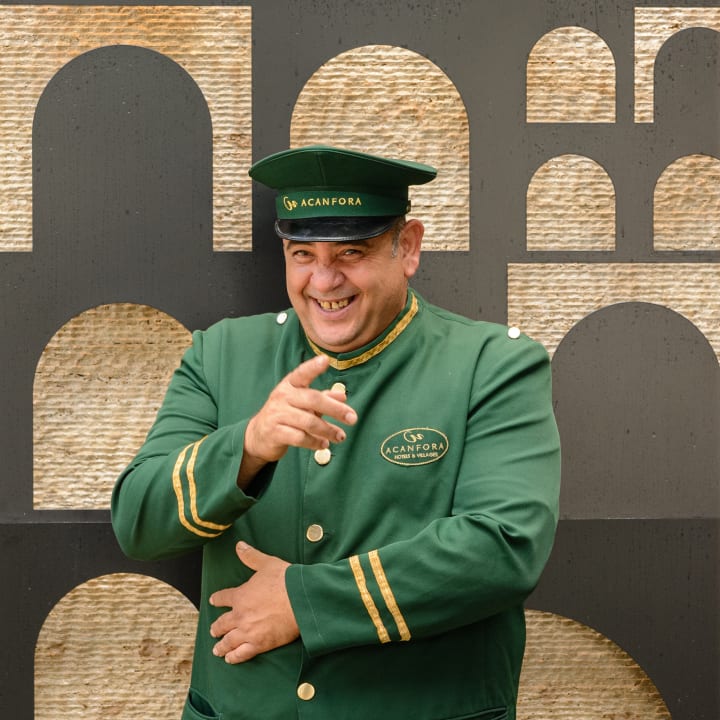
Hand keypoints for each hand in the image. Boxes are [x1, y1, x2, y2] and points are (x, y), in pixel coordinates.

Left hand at [209, 542, 299, 663]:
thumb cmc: (285, 580)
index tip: (213, 601)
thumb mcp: (267, 563)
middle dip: (216, 627)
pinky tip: (230, 659)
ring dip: (221, 646)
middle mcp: (240, 615)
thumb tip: (239, 545)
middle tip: (213, 631)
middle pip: (222, 623)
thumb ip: (251, 556)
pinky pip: (242, 654)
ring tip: (217, 649)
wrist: (300, 599)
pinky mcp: (260, 644)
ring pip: (229, 641)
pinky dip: (234, 657)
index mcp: (241, 595)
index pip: (223, 598)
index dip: (217, 599)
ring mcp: (248, 631)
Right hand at [239, 355, 356, 484]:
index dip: (313, 367)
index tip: (325, 360)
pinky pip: (300, 438)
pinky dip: (315, 442)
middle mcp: (282, 396)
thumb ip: (322, 398)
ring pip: (309, 422)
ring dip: (328, 430)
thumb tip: (343, 396)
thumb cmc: (286, 414)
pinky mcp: (275, 433)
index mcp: (289, 385)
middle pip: (313, 400)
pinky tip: (324, 445)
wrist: (258, 435)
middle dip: (335, 409)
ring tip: (341, 436)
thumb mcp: (302, 403)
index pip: (301, 373)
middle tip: (352, 418)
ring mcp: (277, 415)